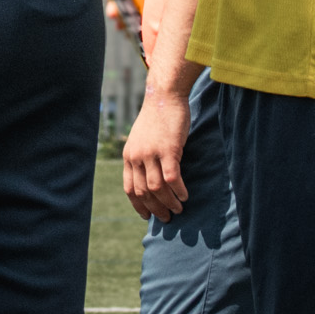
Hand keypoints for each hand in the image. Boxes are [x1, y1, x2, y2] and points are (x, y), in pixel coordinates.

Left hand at [121, 83, 192, 220]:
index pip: (129, 188)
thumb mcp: (142, 139)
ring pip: (157, 188)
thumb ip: (143, 157)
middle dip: (155, 208)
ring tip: (178, 209)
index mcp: (129, 155)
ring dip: (168, 202)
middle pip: (143, 192)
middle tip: (167, 218)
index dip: (138, 205)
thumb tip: (150, 179)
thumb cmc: (157, 118)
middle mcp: (137, 156)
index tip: (147, 216)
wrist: (164, 95)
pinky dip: (178, 190)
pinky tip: (185, 195)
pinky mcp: (168, 149)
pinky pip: (172, 177)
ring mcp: (151, 153)